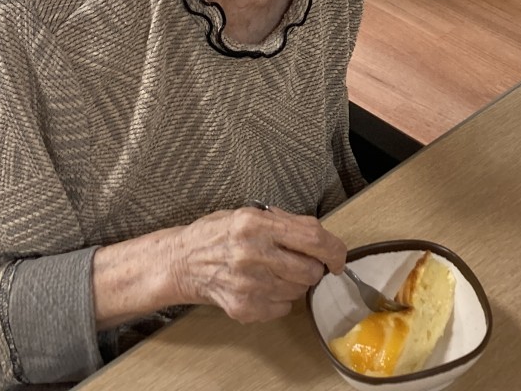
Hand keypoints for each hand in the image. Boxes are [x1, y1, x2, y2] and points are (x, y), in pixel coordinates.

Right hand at [169, 206, 345, 322]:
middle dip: (312, 268)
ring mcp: (248, 284)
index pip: (312, 239)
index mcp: (256, 224)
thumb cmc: (217, 234)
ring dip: (294, 282)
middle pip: (310, 270)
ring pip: (298, 290)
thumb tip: (320, 236)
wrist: (182, 261)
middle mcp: (252, 254)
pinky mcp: (244, 307)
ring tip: (273, 271)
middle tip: (298, 261)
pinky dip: (279, 298)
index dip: (334, 250)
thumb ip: (284, 222)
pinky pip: (283, 307)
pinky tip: (261, 285)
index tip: (338, 257)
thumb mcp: (249, 213)